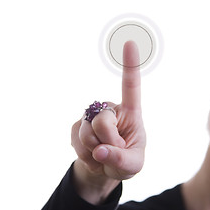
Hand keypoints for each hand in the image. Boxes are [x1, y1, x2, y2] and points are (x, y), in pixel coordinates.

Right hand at [71, 41, 145, 203]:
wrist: (106, 167)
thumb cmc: (126, 161)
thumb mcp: (133, 165)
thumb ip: (122, 160)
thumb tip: (100, 151)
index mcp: (131, 112)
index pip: (131, 87)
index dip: (130, 65)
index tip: (131, 42)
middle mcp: (110, 109)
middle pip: (103, 122)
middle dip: (108, 143)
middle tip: (114, 152)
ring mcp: (91, 116)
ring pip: (87, 134)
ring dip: (95, 152)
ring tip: (103, 155)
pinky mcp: (77, 126)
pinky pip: (76, 143)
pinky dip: (85, 157)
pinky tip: (93, 156)